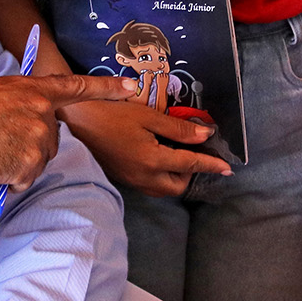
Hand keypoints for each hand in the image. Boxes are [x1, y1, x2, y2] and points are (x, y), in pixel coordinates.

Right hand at [0, 72, 135, 193]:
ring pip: (37, 162)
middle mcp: (44, 113)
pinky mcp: (30, 164)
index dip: (107, 88)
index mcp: (36, 90)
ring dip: (18, 165)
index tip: (132, 88)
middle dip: (31, 147)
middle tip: (1, 142)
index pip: (78, 87)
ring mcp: (39, 140)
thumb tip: (23, 121)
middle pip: (51, 139)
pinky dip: (8, 179)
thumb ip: (20, 103)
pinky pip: (23, 180)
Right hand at [60, 98, 230, 196]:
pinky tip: (157, 157)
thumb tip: (205, 134)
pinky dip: (160, 176)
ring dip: (175, 176)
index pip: (190, 165)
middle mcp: (144, 177)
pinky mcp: (122, 178)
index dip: (210, 164)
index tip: (228, 168)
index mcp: (153, 160)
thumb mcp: (148, 116)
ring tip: (176, 153)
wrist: (73, 121)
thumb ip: (179, 129)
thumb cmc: (111, 112)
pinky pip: (149, 185)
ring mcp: (131, 180)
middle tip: (194, 152)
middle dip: (190, 173)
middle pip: (177, 185)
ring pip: (163, 188)